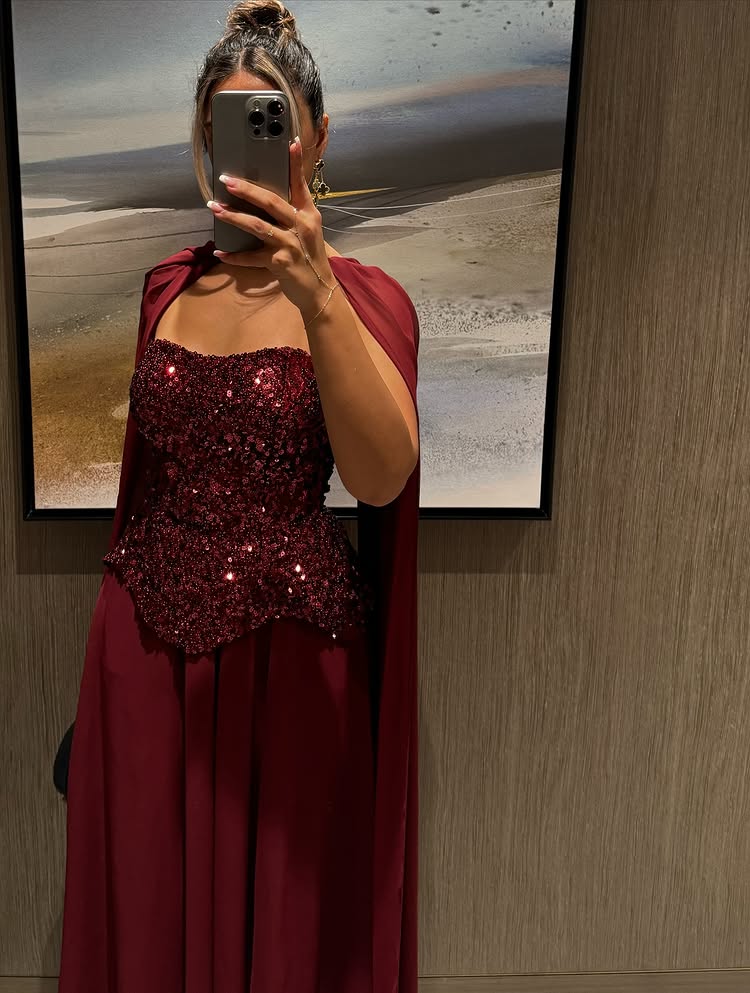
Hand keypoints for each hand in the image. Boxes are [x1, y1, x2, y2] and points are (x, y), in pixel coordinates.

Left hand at [207, 137, 336, 318]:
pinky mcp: (279, 263)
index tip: (291, 142)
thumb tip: (265, 200)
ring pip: (257, 226)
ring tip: (214, 208)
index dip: (295, 163)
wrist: (319, 292)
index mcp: (308, 215)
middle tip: (226, 180)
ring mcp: (290, 244)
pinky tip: (220, 252)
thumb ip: (292, 215)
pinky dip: (234, 256)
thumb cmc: (310, 259)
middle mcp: (300, 226)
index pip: (301, 185)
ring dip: (233, 217)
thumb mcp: (307, 233)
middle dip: (246, 190)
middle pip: (271, 202)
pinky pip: (251, 257)